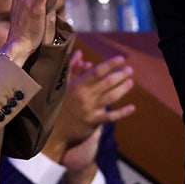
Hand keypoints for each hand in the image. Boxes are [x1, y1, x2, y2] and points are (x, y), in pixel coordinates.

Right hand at [42, 51, 134, 183]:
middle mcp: (85, 96)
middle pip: (107, 83)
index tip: (121, 58)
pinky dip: (123, 112)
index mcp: (77, 85)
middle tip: (129, 69)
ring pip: (111, 97)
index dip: (110, 64)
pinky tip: (132, 107)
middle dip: (120, 75)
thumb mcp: (62, 84)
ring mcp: (90, 110)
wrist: (52, 130)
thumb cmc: (57, 104)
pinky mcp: (93, 122)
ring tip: (131, 82)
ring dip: (123, 88)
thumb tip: (80, 53)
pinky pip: (111, 116)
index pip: (97, 72)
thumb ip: (72, 67)